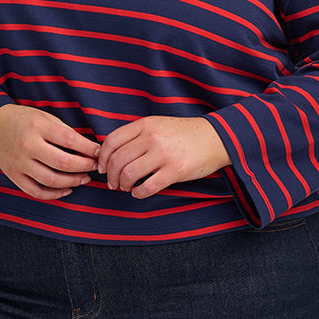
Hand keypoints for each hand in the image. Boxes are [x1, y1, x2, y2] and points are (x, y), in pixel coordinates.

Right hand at [0, 104, 99, 201]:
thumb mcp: (44, 117)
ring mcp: (19, 163)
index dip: (89, 149)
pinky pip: (36, 192)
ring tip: (84, 178)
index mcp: (37, 126)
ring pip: (51, 180)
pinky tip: (67, 190)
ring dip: (73, 182)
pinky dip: (54, 195)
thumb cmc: (23, 120)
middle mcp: (27, 145)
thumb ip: (65, 132)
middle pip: (63, 163)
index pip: (70, 140)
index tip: (98, 152)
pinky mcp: (14, 176)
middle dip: (84, 167)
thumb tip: (89, 149)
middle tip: (94, 167)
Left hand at [97, 116, 230, 197]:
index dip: (103, 158)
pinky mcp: (175, 171)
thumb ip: (137, 135)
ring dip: (123, 185)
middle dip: (110, 176)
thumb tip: (112, 154)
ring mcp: (164, 154)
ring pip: (129, 174)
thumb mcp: (158, 124)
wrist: (216, 138)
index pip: (112, 141)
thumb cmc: (185, 134)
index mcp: (146, 124)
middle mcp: (152, 137)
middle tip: (113, 183)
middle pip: (117, 160)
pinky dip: (138, 193)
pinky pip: (148, 187)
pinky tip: (139, 193)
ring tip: (126, 187)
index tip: (102, 168)